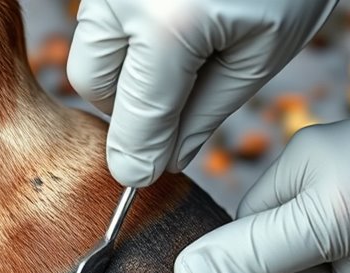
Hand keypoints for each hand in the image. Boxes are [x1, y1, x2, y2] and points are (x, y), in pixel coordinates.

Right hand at [67, 0, 337, 187]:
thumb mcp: (261, 52)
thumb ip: (205, 112)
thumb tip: (162, 159)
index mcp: (169, 25)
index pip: (135, 117)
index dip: (137, 157)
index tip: (139, 178)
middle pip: (92, 81)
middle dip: (125, 104)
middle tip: (172, 104)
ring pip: (88, 44)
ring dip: (122, 65)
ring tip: (178, 57)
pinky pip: (102, 12)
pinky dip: (127, 30)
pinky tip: (173, 24)